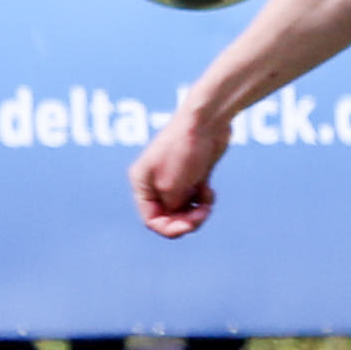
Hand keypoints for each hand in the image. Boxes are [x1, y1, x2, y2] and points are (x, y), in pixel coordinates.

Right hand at [130, 103, 228, 237]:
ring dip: (197, 212)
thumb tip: (176, 216)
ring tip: (207, 201)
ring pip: (184, 210)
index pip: (151, 219)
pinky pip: (195, 200)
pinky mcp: (192, 175)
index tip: (188, 226)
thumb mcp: (173, 187)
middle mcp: (154, 182)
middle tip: (202, 214)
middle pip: (168, 216)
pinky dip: (203, 201)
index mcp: (141, 183)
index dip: (170, 228)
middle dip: (187, 220)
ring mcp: (174, 178)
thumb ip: (171, 208)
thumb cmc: (185, 150)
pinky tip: (209, 191)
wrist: (207, 121)